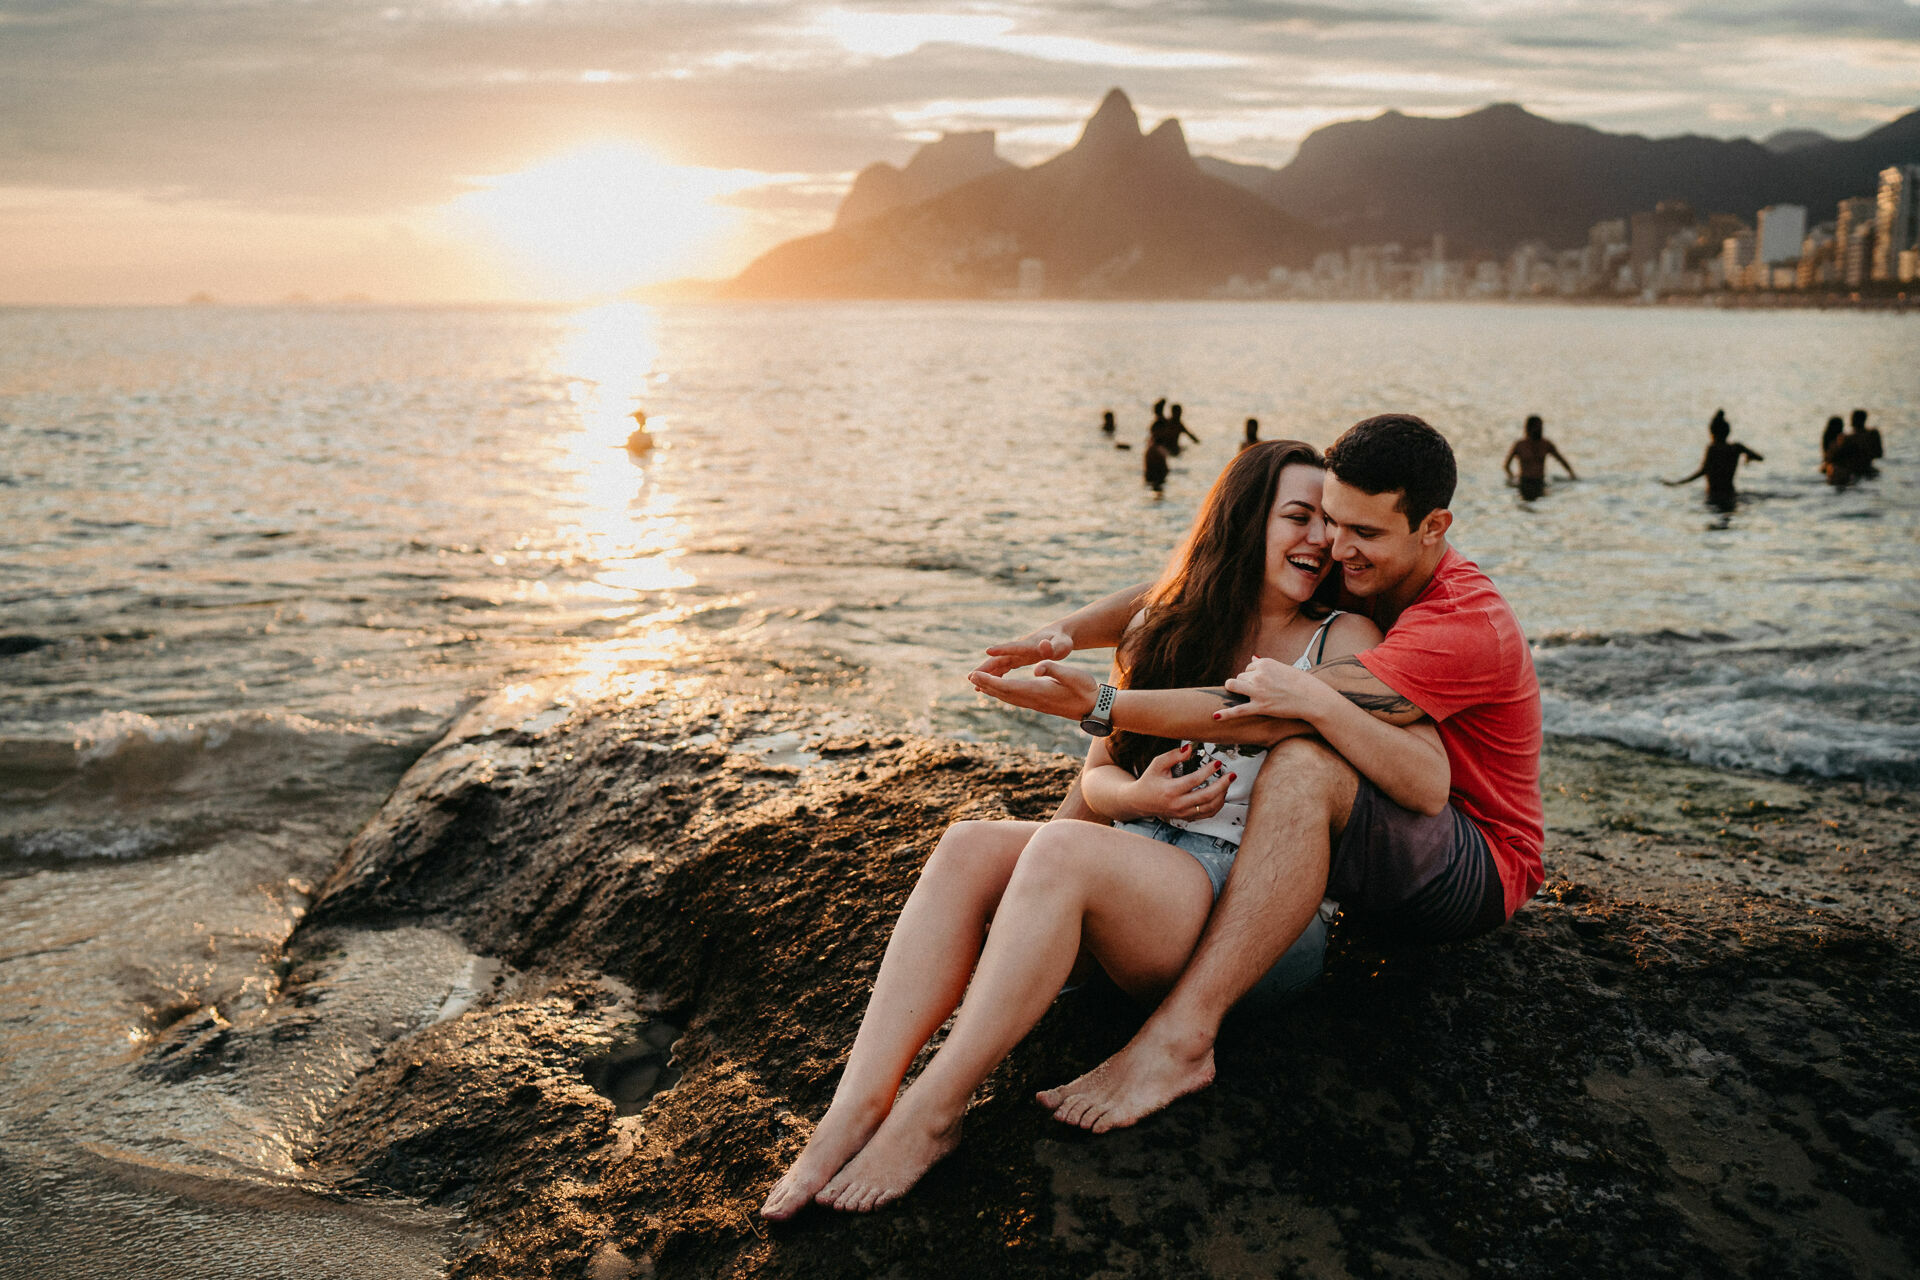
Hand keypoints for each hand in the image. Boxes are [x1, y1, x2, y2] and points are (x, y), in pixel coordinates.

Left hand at [967, 659, 1097, 719]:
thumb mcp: (1072, 674)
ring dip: (993, 690)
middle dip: (986, 685)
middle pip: (1004, 693)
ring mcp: (1036, 704)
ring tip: (980, 684)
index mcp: (1038, 691)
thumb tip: (1037, 668)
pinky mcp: (1040, 704)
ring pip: (1009, 697)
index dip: (989, 681)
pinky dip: (1004, 694)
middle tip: (970, 677)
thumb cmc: (1085, 689)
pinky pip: (1016, 699)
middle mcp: (1034, 700)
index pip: (1008, 686)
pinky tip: (1001, 691)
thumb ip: (1053, 670)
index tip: (975, 676)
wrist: (1094, 708)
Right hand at [973, 624, 1073, 677]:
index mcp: (1029, 646)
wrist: (1060, 636)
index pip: (1014, 647)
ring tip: (973, 683)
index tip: (988, 651)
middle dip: (985, 667)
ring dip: (986, 672)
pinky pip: (1004, 667)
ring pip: (999, 663)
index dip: (1002, 649)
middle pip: (999, 658)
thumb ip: (1053, 647)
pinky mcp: (1018, 658)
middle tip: (971, 676)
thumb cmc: (1062, 642)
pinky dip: (995, 674)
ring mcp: (1017, 654)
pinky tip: (988, 684)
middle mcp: (1019, 649)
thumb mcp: (1062, 645)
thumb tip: (1044, 647)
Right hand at [1127, 744, 1233, 822]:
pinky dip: (1217, 804)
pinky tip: (1220, 794)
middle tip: (1231, 775)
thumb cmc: (1149, 781)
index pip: (1194, 781)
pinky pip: (1207, 814)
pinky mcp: (1187, 817)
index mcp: (1170, 790)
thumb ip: (1173, 755)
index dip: (1208, 771)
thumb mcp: (1157, 764)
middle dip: (1222, 785)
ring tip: (1227, 783)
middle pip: (1206, 797)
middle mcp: (1178, 804)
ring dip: (1222, 795)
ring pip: (1210, 808)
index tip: (1217, 762)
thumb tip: (1190, 749)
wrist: (1140, 801)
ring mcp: (1183, 813)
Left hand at [1217, 656, 1333, 723]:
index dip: (1253, 676)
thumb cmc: (1301, 683)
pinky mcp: (1260, 707)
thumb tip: (1253, 656)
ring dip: (1234, 689)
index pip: (1248, 667)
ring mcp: (1258, 691)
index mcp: (1264, 663)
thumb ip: (1266, 664)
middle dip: (1246, 683)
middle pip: (1240, 676)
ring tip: (1240, 694)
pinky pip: (1238, 710)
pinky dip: (1225, 714)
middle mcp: (1259, 675)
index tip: (1264, 682)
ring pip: (1233, 685)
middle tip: (1261, 691)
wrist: (1313, 698)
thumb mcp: (1283, 668)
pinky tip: (1215, 716)